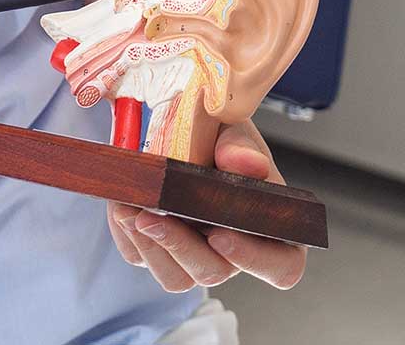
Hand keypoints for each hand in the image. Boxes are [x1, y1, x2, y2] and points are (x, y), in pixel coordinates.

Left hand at [106, 120, 308, 291]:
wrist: (178, 126)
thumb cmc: (217, 135)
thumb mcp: (232, 129)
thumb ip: (240, 146)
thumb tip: (249, 164)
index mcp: (270, 226)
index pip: (281, 266)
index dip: (255, 259)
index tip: (221, 234)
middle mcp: (235, 250)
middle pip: (216, 272)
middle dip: (181, 247)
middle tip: (153, 216)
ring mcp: (196, 256)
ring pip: (176, 278)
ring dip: (149, 245)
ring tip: (130, 208)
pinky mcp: (159, 253)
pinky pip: (141, 259)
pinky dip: (127, 234)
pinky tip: (123, 203)